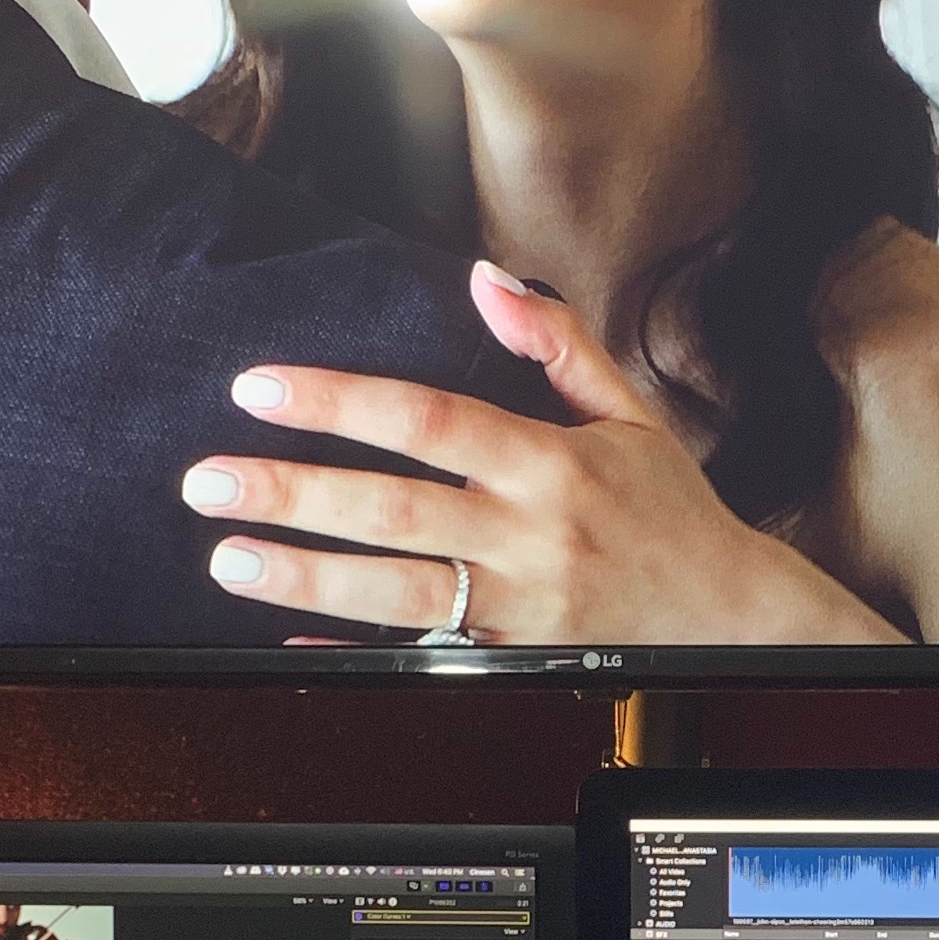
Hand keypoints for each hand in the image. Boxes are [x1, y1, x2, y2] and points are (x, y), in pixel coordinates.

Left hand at [179, 264, 896, 646]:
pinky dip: (356, 654)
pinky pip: (424, 658)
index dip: (341, 402)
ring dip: (306, 579)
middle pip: (395, 511)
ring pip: (397, 593)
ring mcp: (519, 608)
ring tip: (228, 558)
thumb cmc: (671, 512)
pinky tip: (289, 642)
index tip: (261, 387)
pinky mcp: (513, 660)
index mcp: (554, 464)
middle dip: (294, 493)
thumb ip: (557, 345)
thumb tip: (485, 279)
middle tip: (206, 479)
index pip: (431, 420)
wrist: (731, 619)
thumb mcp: (630, 415)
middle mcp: (531, 537)